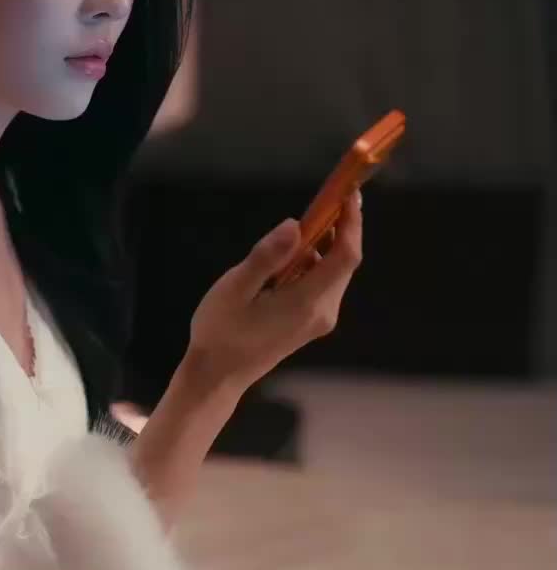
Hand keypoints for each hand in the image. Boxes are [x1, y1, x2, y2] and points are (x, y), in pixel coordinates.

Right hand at [186, 190, 363, 392]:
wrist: (218, 375)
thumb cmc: (221, 332)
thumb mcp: (235, 289)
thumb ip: (267, 256)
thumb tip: (294, 225)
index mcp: (307, 302)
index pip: (346, 256)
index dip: (351, 222)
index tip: (348, 193)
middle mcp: (322, 312)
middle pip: (344, 262)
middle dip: (340, 229)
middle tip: (324, 200)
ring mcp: (319, 320)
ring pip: (334, 272)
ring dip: (324, 246)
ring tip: (296, 232)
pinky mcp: (311, 323)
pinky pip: (323, 284)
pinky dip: (314, 264)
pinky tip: (288, 260)